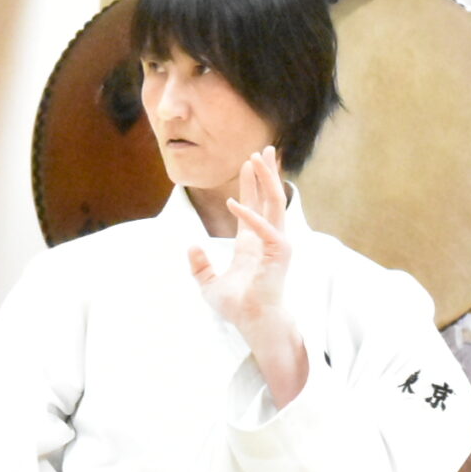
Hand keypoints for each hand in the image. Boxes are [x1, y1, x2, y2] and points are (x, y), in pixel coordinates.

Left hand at [187, 146, 293, 330]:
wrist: (252, 322)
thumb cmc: (237, 306)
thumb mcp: (209, 283)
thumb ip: (199, 265)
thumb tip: (191, 246)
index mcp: (253, 243)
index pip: (254, 206)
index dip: (251, 184)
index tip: (249, 163)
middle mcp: (268, 238)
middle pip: (269, 197)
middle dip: (266, 173)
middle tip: (264, 149)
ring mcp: (276, 243)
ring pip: (274, 203)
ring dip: (266, 180)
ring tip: (257, 159)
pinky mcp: (280, 252)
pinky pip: (265, 228)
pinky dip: (249, 215)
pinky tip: (231, 202)